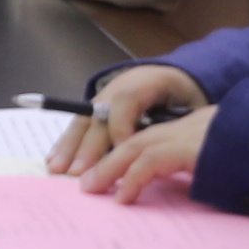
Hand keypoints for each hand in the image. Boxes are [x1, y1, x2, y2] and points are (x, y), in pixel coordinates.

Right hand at [58, 68, 212, 201]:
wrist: (180, 77)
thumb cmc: (190, 97)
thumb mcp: (194, 106)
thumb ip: (179, 125)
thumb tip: (163, 150)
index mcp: (148, 80)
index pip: (126, 100)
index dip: (121, 127)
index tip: (121, 153)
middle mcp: (120, 84)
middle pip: (99, 113)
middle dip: (88, 144)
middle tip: (79, 171)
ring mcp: (106, 93)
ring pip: (83, 118)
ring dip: (69, 145)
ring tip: (57, 168)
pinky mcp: (99, 105)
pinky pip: (80, 123)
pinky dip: (68, 143)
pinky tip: (54, 159)